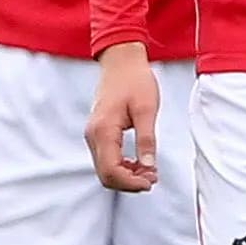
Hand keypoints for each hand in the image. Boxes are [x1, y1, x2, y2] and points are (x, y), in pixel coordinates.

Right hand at [85, 43, 162, 192]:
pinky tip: (139, 163)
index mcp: (103, 130)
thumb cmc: (135, 80)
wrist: (121, 62)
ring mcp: (93, 135)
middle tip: (153, 178)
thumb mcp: (147, 109)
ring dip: (126, 176)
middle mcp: (93, 135)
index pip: (111, 170)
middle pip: (105, 175)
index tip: (151, 181)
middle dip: (129, 182)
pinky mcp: (97, 133)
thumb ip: (146, 139)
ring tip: (149, 171)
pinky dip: (121, 166)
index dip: (131, 183)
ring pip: (104, 169)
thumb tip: (148, 166)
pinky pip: (106, 158)